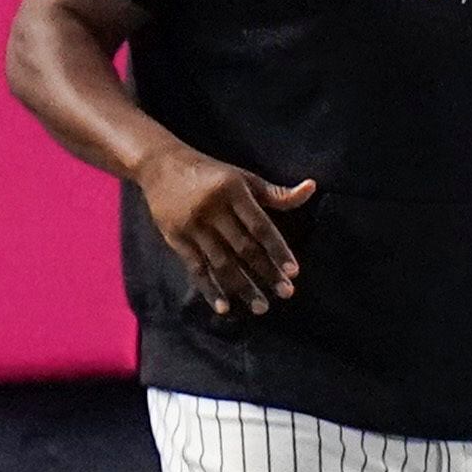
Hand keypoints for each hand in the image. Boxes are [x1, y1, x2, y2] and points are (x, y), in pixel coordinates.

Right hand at [138, 144, 312, 317]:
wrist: (160, 164)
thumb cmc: (210, 172)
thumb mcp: (242, 177)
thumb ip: (275, 192)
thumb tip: (310, 189)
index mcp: (232, 190)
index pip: (260, 226)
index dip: (277, 250)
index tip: (294, 272)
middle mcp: (212, 209)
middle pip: (243, 247)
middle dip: (266, 273)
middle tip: (286, 293)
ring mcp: (192, 226)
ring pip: (221, 262)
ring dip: (243, 287)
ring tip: (261, 307)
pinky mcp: (175, 239)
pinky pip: (195, 268)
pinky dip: (209, 289)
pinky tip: (224, 307)